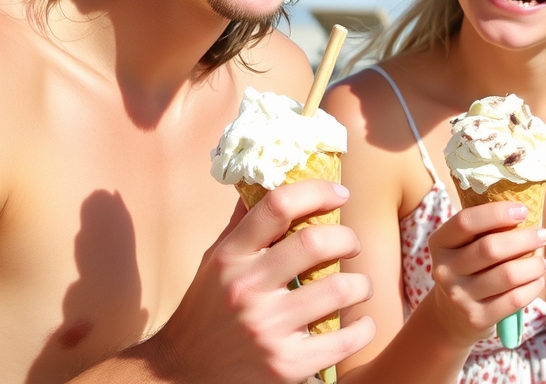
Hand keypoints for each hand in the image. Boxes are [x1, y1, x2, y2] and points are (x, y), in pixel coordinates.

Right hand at [153, 180, 373, 382]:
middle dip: (347, 238)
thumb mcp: (214, 263)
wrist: (182, 374)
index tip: (339, 193)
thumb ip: (243, 226)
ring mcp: (267, 328)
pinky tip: (361, 323)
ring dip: (361, 284)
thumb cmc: (206, 312)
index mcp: (231, 257)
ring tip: (359, 286)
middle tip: (352, 245)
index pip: (277, 205)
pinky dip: (363, 329)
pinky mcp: (286, 365)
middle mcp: (247, 289)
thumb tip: (266, 180)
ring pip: (338, 289)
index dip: (316, 191)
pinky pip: (343, 340)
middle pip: (315, 243)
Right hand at [425, 200, 545, 344]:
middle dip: (524, 238)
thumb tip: (527, 209)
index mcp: (440, 243)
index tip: (523, 209)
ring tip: (542, 262)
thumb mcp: (464, 246)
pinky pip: (514, 299)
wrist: (451, 316)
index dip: (496, 213)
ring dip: (533, 265)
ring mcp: (459, 296)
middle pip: (490, 248)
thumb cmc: (468, 268)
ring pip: (507, 275)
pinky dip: (532, 287)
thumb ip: (485, 228)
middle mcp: (444, 270)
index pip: (466, 222)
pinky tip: (537, 280)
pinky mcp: (476, 318)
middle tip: (543, 234)